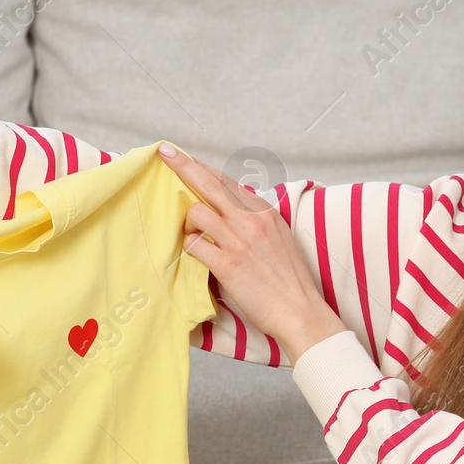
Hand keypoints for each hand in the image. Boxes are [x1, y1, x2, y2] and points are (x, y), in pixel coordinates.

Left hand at [158, 143, 346, 361]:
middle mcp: (251, 220)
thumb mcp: (279, 237)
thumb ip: (256, 219)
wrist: (299, 310)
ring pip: (196, 213)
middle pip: (208, 184)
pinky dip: (190, 247)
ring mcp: (238, 241)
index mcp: (264, 211)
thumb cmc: (289, 279)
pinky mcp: (227, 265)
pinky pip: (194, 244)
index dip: (201, 166)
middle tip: (164, 153)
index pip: (226, 180)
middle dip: (182, 165)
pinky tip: (196, 255)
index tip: (183, 156)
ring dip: (187, 223)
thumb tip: (232, 207)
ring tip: (193, 235)